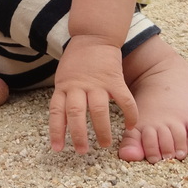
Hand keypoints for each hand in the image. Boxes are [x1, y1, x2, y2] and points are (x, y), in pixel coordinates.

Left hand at [49, 35, 137, 153]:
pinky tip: (130, 125)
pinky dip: (129, 114)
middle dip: (79, 135)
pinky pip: (124, 100)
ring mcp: (97, 83)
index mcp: (64, 87)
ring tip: (105, 144)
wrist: (93, 36)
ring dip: (102, 130)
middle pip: (76, 113)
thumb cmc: (77, 60)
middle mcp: (78, 86)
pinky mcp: (114, 80)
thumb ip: (64, 96)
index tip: (57, 149)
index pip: (57, 112)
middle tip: (82, 151)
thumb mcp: (63, 77)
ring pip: (98, 111)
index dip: (56, 131)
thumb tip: (63, 123)